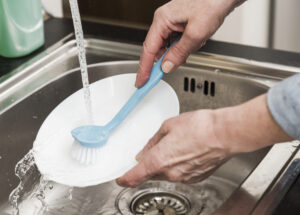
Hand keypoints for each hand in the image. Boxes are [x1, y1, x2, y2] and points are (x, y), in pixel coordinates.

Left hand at [116, 95, 291, 186]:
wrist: (225, 133)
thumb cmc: (200, 127)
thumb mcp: (169, 126)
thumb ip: (153, 141)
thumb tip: (145, 151)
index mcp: (159, 160)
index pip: (135, 176)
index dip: (125, 179)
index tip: (120, 179)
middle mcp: (170, 173)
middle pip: (152, 173)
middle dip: (151, 163)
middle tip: (159, 147)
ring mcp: (185, 177)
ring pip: (167, 173)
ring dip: (167, 163)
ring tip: (179, 145)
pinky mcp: (197, 177)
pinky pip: (181, 173)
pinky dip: (180, 165)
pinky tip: (188, 151)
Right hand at [135, 0, 240, 86]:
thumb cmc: (212, 3)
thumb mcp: (196, 34)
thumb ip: (179, 53)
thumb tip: (167, 66)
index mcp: (163, 19)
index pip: (148, 49)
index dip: (144, 68)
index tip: (142, 81)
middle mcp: (165, 20)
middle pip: (157, 48)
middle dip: (163, 61)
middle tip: (163, 74)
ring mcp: (173, 22)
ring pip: (168, 46)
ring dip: (177, 53)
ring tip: (191, 47)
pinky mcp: (181, 24)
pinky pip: (177, 41)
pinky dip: (184, 47)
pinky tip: (194, 44)